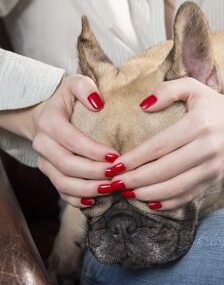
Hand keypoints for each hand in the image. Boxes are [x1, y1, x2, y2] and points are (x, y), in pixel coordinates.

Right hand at [31, 75, 118, 206]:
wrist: (50, 115)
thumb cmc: (69, 101)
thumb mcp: (75, 84)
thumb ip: (85, 88)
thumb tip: (98, 103)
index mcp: (49, 122)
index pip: (71, 140)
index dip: (93, 150)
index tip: (116, 155)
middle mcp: (43, 144)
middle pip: (67, 165)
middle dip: (94, 172)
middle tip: (118, 174)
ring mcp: (45, 162)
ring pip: (63, 183)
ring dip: (89, 189)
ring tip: (111, 189)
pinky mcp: (51, 174)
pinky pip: (61, 192)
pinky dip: (77, 200)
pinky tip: (96, 200)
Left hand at [106, 78, 223, 210]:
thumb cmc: (215, 105)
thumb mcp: (194, 87)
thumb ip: (167, 90)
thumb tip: (142, 106)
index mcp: (198, 125)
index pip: (159, 146)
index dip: (135, 158)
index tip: (115, 166)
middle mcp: (206, 149)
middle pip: (164, 171)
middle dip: (136, 180)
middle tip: (114, 183)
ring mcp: (212, 168)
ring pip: (175, 188)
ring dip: (148, 194)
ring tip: (127, 193)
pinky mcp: (215, 179)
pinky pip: (189, 196)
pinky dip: (168, 202)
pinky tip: (151, 202)